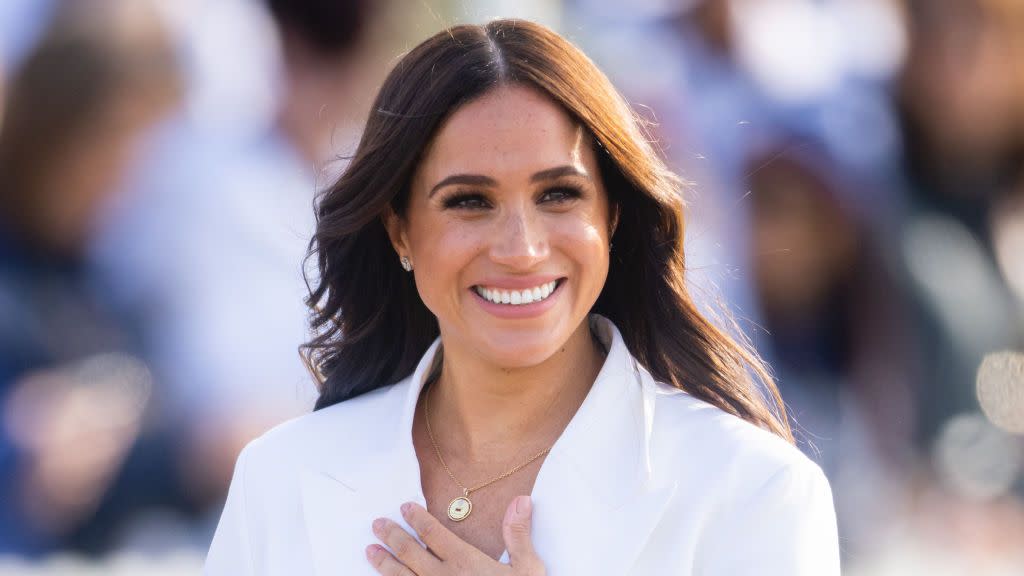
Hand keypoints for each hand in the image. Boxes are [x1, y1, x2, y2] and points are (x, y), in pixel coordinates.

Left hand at [366, 495, 545, 574]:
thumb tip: (521, 500)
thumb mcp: (528, 569)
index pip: (433, 533)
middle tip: (378, 525)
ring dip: (383, 563)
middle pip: (409, 552)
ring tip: (370, 551)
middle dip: (392, 535)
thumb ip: (519, 534)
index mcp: (464, 562)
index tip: (404, 507)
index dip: (417, 518)